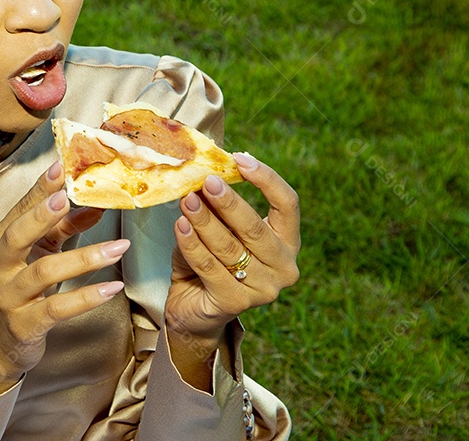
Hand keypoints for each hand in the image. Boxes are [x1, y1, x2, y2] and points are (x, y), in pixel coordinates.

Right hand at [0, 161, 126, 383]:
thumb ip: (65, 228)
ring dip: (84, 258)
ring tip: (118, 247)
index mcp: (0, 241)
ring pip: (44, 272)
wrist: (0, 341)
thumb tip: (97, 204)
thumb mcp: (41, 253)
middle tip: (67, 198)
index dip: (39, 188)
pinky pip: (56, 309)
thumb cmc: (22, 288)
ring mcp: (9, 296)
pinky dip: (86, 297)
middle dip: (40, 215)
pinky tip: (112, 288)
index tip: (60, 166)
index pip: (19, 209)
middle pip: (16, 235)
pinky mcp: (24, 324)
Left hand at [166, 153, 300, 345]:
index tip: (240, 159)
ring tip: (186, 200)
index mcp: (287, 243)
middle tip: (206, 180)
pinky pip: (210, 267)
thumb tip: (204, 175)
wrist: (193, 309)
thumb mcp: (218, 229)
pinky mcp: (236, 304)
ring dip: (204, 220)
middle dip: (228, 201)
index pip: (288, 204)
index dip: (267, 179)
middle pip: (256, 227)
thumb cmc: (209, 262)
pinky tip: (180, 226)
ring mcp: (263, 290)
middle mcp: (284, 268)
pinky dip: (192, 244)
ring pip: (230, 247)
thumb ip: (217, 208)